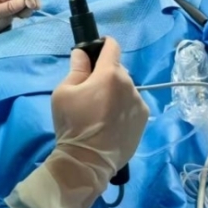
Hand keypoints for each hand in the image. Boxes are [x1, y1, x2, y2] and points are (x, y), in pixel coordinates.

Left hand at [0, 0, 39, 45]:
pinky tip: (23, 17)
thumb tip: (24, 1)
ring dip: (29, 5)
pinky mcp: (12, 9)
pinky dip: (27, 11)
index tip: (31, 5)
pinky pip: (24, 7)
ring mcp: (9, 0)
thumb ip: (8, 7)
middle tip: (35, 9)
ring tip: (25, 16)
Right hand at [6, 38, 148, 207]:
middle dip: (106, 74)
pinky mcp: (143, 120)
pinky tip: (111, 122)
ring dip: (115, 92)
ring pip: (126, 88)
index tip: (95, 51)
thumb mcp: (63, 93)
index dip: (103, 45)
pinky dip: (123, 107)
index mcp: (109, 74)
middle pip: (118, 70)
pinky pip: (132, 104)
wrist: (87, 162)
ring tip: (101, 111)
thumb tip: (82, 54)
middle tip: (91, 91)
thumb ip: (76, 69)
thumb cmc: (72, 125)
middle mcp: (129, 85)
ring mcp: (139, 103)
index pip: (112, 46)